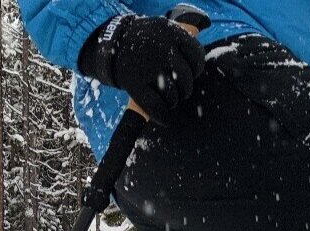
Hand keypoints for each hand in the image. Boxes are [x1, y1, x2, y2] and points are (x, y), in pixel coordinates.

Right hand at [79, 14, 206, 125]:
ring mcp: (147, 66)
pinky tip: (166, 119)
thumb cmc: (145, 43)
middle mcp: (161, 48)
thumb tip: (198, 50)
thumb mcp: (163, 31)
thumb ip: (182, 41)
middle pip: (186, 78)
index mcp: (171, 32)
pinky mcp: (134, 83)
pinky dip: (163, 116)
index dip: (196, 68)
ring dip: (173, 100)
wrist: (111, 45)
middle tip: (178, 88)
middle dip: (185, 87)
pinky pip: (156, 107)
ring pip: (173, 94)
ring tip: (169, 97)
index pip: (197, 57)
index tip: (190, 72)